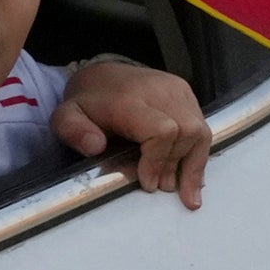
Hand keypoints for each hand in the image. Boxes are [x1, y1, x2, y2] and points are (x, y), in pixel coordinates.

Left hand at [53, 58, 210, 208]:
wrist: (102, 75)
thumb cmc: (87, 103)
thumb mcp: (66, 116)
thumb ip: (74, 132)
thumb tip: (95, 147)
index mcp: (130, 98)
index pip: (162, 130)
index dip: (159, 161)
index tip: (148, 183)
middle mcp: (160, 90)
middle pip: (186, 132)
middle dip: (175, 166)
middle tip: (161, 188)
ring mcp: (178, 91)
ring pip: (200, 131)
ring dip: (194, 165)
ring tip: (186, 194)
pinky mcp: (187, 96)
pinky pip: (202, 128)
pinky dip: (199, 155)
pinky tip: (192, 179)